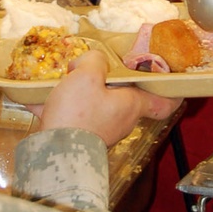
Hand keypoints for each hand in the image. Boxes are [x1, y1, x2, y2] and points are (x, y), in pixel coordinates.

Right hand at [37, 50, 180, 146]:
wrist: (53, 151)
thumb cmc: (77, 113)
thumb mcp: (87, 74)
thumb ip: (94, 60)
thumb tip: (92, 61)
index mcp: (131, 104)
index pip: (163, 101)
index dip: (171, 92)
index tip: (175, 84)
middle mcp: (120, 120)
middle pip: (123, 96)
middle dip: (110, 80)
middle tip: (95, 66)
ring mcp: (100, 130)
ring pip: (94, 104)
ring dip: (80, 91)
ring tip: (62, 79)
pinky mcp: (78, 136)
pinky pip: (70, 115)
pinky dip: (56, 106)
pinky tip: (37, 97)